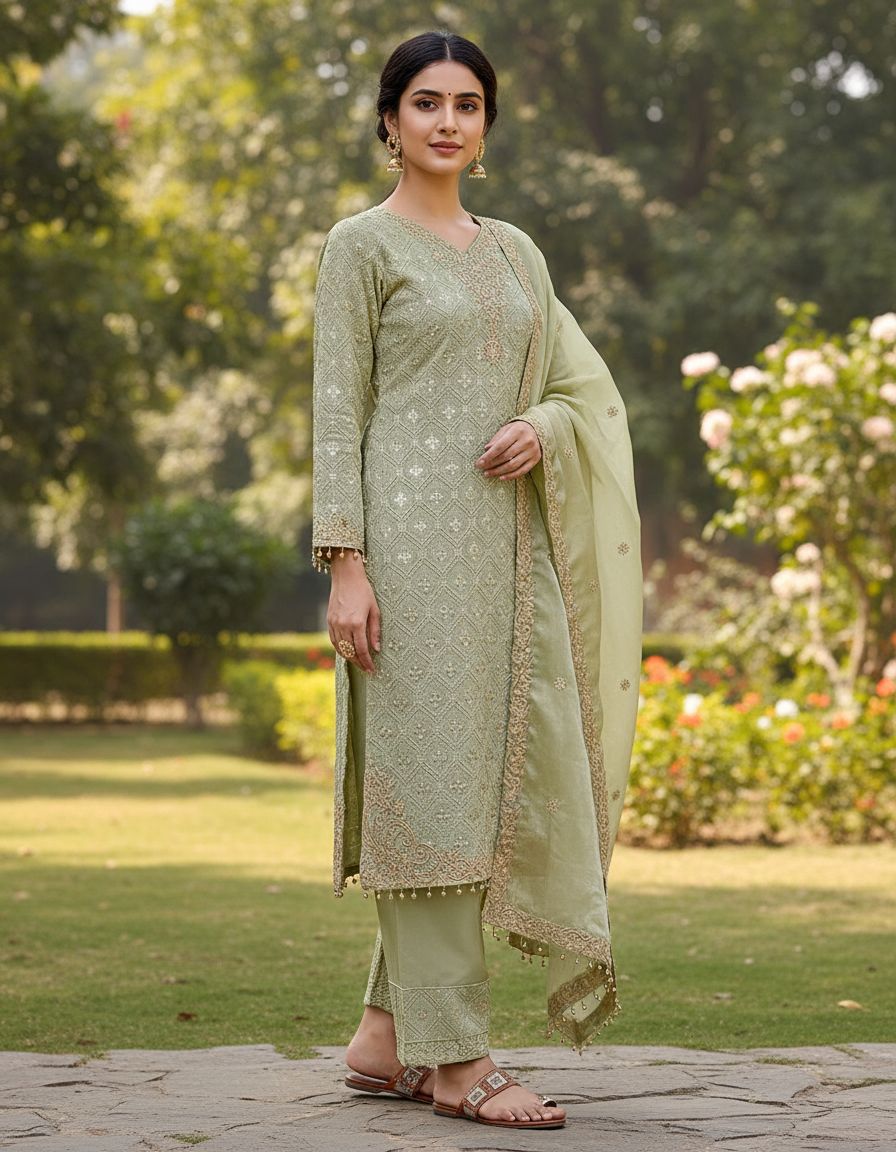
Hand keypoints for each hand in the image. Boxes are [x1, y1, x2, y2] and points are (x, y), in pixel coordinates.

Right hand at [327, 553, 380, 673]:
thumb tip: (376, 649)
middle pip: (350, 652)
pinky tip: (347, 651)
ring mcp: (334, 623)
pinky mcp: (329, 620)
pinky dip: (340, 648)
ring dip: (349, 657)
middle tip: (366, 669)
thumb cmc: (364, 592)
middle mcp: (343, 625)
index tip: (372, 669)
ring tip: (358, 662)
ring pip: (340, 648)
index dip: (367, 662)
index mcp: (357, 623)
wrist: (346, 577)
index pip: (361, 649)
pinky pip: (333, 640)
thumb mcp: (374, 610)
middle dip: (358, 662)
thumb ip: (375, 631)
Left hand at [475, 419, 541, 479]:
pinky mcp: (535, 459)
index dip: (489, 456)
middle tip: (481, 468)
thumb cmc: (517, 429)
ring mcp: (532, 451)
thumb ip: (496, 439)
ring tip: (488, 473)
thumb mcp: (506, 429)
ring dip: (498, 471)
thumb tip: (486, 450)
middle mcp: (526, 441)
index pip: (500, 446)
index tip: (479, 462)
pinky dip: (511, 476)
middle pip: (506, 456)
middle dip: (491, 464)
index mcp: (517, 431)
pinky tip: (501, 477)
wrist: (537, 430)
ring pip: (513, 465)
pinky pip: (522, 471)